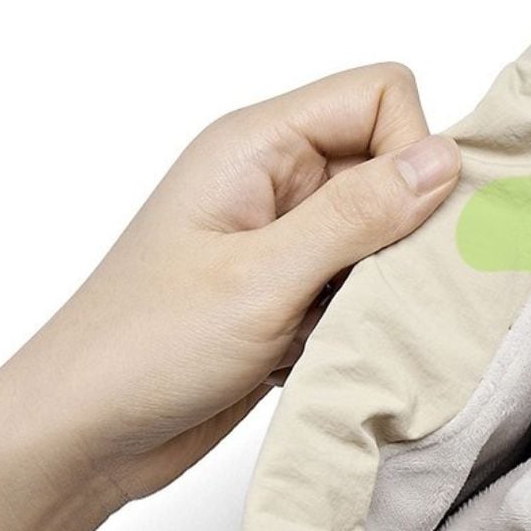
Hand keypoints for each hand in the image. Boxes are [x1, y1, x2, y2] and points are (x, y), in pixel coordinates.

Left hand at [0, 63, 458, 530]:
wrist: (89, 434)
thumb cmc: (144, 348)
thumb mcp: (262, 278)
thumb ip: (356, 216)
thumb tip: (442, 159)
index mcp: (256, 147)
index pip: (378, 96)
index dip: (412, 151)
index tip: (411, 226)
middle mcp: (275, 182)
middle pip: (389, 162)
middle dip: (410, 222)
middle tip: (391, 286)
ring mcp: (285, 241)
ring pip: (384, 230)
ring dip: (391, 278)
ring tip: (358, 326)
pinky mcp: (293, 295)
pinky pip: (364, 283)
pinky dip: (370, 315)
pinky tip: (343, 350)